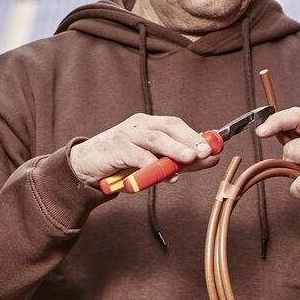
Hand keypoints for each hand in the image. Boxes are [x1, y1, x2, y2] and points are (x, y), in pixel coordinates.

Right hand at [69, 114, 221, 188]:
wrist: (85, 165)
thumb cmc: (120, 163)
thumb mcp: (150, 160)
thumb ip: (174, 161)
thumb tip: (205, 160)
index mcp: (149, 124)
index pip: (176, 124)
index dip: (195, 135)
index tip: (214, 148)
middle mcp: (139, 125)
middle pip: (169, 127)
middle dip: (189, 139)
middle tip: (206, 152)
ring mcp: (127, 134)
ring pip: (155, 139)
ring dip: (175, 149)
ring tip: (190, 158)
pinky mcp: (116, 148)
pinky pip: (137, 156)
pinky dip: (152, 166)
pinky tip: (164, 176)